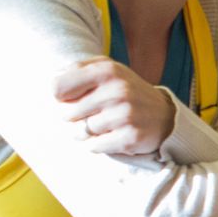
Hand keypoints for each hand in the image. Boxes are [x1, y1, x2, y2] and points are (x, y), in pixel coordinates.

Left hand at [55, 58, 175, 155]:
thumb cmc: (127, 92)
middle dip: (76, 117)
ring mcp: (125, 115)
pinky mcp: (130, 137)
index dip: (60, 97)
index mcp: (107, 70)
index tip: (71, 99)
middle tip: (94, 114)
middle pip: (67, 114)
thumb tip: (52, 84)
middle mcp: (117, 90)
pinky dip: (99, 145)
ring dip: (88, 133)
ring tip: (105, 125)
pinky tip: (113, 136)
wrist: (165, 116)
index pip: (57, 87)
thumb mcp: (107, 69)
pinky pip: (95, 146)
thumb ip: (77, 70)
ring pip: (81, 132)